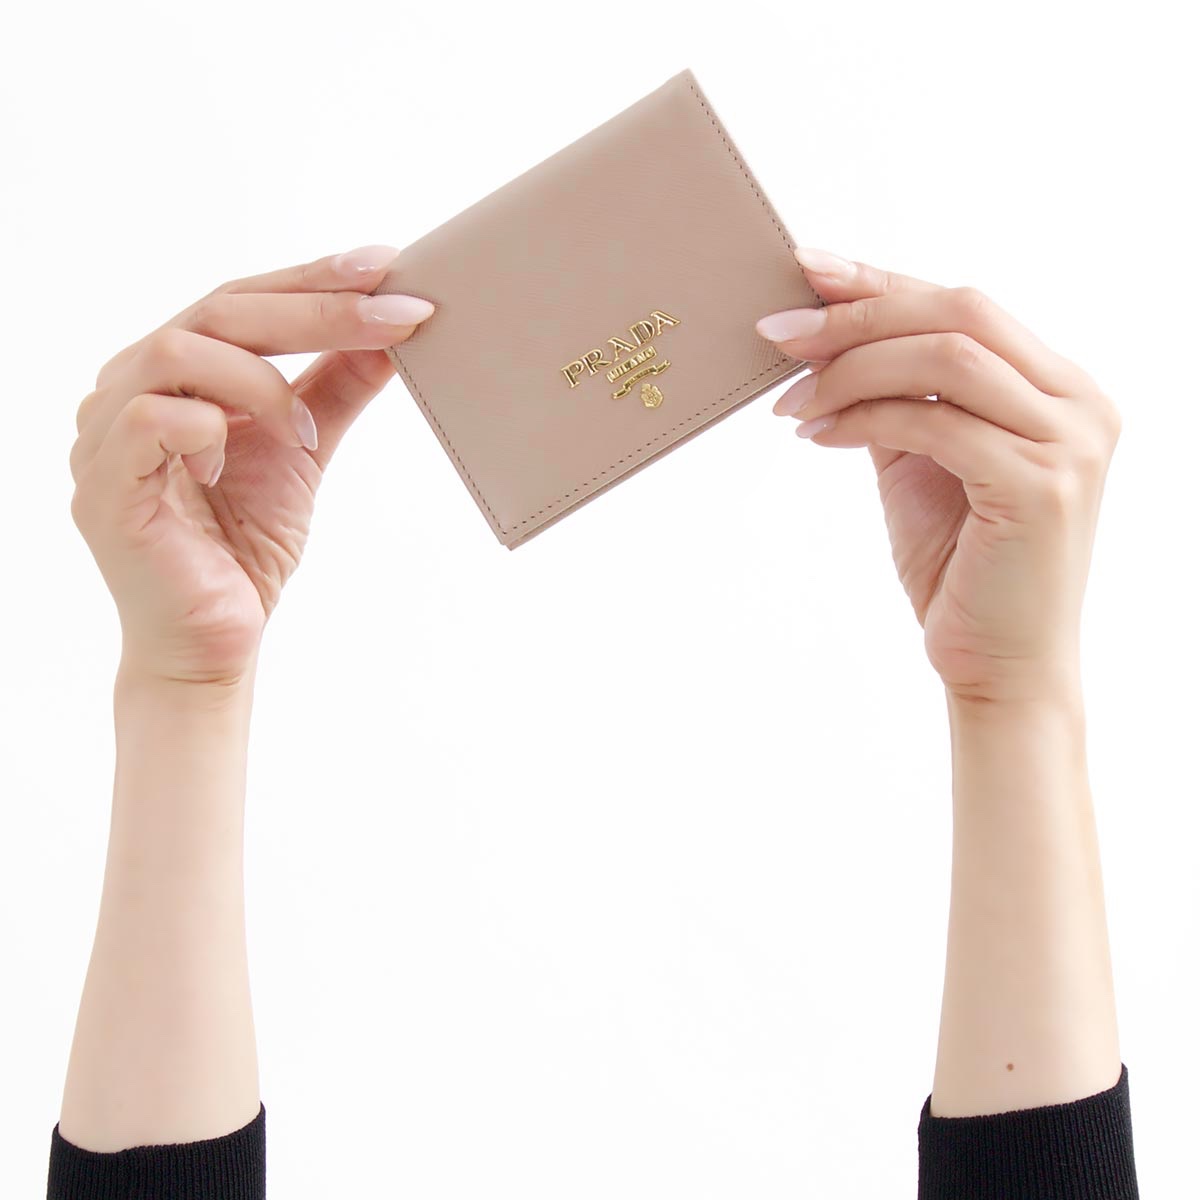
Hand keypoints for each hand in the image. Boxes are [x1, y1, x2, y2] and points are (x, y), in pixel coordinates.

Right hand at [70, 246, 433, 685]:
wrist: (218, 641)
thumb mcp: (304, 450)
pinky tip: (231, 466)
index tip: (387, 263)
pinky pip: (150, 422)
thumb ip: (335, 387)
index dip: (313, 278)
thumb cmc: (245, 543)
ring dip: (262, 383)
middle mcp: (131, 387)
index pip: (242, 302)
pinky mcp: (106, 486)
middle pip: (217, 312)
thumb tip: (391, 331)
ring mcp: (107, 435)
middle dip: (314, 308)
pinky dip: (209, 431)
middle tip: (392, 310)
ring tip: (305, 434)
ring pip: (177, 351)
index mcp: (177, 373)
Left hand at [756, 249, 1121, 704]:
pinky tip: (816, 436)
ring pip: (946, 356)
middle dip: (857, 314)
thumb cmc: (961, 569)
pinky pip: (933, 421)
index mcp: (1060, 388)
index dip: (882, 280)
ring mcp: (1070, 442)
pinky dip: (863, 418)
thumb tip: (827, 339)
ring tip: (788, 401)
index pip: (964, 305)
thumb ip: (898, 400)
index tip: (807, 267)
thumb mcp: (923, 465)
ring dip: (850, 369)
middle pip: (959, 312)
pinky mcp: (1041, 486)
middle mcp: (1079, 403)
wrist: (1000, 669)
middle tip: (776, 331)